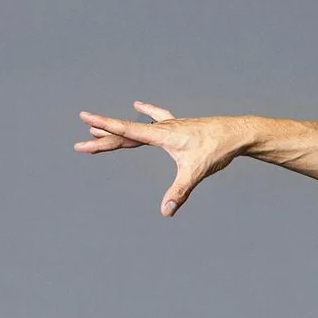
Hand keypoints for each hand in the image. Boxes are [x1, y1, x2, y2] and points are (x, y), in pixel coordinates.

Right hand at [75, 101, 250, 217]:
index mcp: (160, 135)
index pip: (125, 131)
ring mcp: (170, 126)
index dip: (104, 126)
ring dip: (116, 130)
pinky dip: (146, 113)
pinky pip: (157, 118)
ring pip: (136, 128)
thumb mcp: (195, 172)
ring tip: (96, 130)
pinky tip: (138, 105)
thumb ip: (179, 192)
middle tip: (80, 145)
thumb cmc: (216, 149)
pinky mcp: (179, 126)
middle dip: (102, 140)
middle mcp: (161, 128)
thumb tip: (166, 211)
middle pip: (125, 134)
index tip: (84, 119)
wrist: (236, 132)